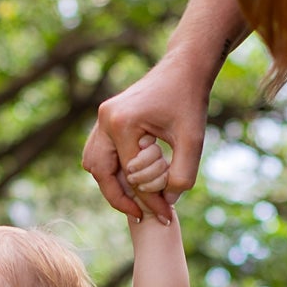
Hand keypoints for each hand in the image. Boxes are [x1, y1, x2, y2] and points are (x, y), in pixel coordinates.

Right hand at [84, 57, 210, 223]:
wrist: (183, 69)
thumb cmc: (189, 101)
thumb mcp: (193, 141)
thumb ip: (182, 176)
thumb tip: (166, 203)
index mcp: (123, 124)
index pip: (131, 175)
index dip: (149, 200)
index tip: (166, 216)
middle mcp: (105, 120)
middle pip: (100, 172)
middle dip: (119, 197)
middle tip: (141, 215)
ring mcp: (102, 118)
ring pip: (94, 163)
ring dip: (112, 184)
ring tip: (136, 201)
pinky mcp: (107, 118)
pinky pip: (99, 152)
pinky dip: (112, 170)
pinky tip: (134, 180)